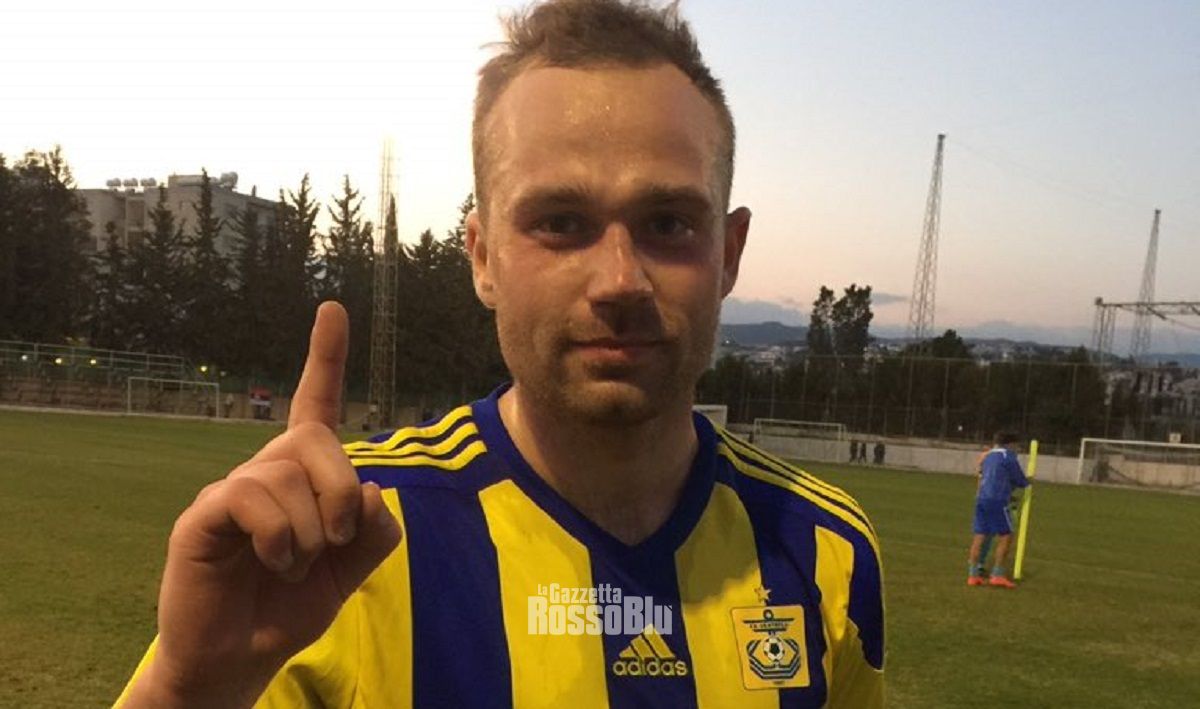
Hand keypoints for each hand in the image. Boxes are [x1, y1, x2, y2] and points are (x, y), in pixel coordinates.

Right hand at [123, 302, 401, 707]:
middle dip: (341, 490)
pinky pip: (248, 496)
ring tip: (294, 564)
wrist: (240, 657)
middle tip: (335, 540)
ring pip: (286, 473)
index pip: (316, 404)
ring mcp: (230, 491)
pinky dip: (278, 535)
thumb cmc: (291, 606)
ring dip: (310, 530)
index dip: (326, 358)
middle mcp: (265, 472)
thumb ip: (374, 531)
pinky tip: (274, 561)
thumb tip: (372, 488)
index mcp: (302, 477)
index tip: (333, 308)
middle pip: (315, 439)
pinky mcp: (203, 516)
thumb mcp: (353, 570)